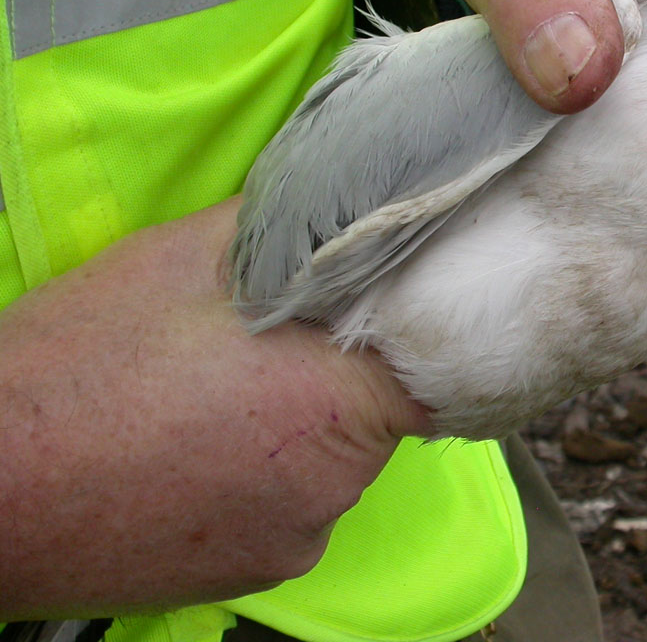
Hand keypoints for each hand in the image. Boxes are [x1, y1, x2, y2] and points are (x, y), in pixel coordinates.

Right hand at [0, 200, 431, 617]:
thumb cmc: (77, 368)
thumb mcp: (185, 258)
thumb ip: (288, 231)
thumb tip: (346, 201)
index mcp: (340, 398)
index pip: (441, 365)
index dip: (420, 327)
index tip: (391, 304)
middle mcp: (337, 484)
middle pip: (379, 410)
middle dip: (336, 372)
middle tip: (265, 343)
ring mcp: (295, 539)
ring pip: (329, 460)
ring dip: (291, 427)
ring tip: (206, 399)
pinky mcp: (252, 574)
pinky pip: (285, 506)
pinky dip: (256, 477)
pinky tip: (189, 449)